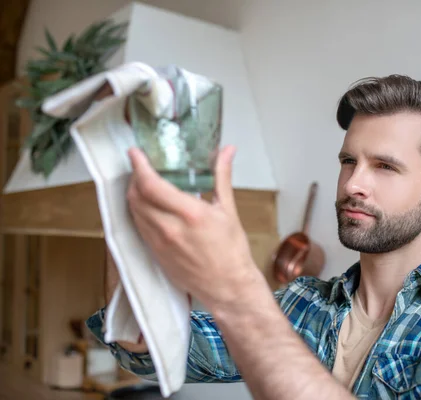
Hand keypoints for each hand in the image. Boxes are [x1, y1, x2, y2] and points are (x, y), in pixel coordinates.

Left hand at [125, 145, 260, 310]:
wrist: (227, 287)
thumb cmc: (231, 252)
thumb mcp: (228, 210)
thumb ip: (221, 176)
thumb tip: (227, 151)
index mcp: (190, 215)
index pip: (151, 185)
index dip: (139, 166)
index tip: (135, 152)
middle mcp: (169, 229)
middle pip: (136, 196)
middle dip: (135, 177)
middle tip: (142, 165)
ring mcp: (158, 243)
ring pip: (134, 211)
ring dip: (135, 193)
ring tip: (144, 182)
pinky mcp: (155, 254)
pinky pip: (139, 226)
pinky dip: (138, 211)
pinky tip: (148, 205)